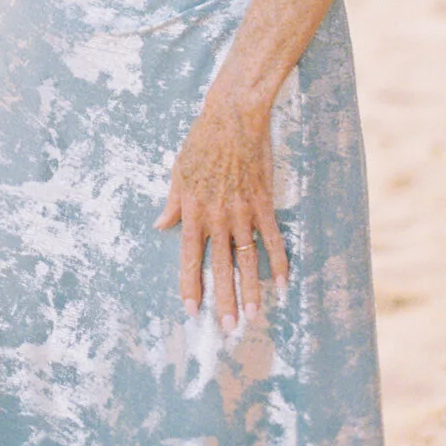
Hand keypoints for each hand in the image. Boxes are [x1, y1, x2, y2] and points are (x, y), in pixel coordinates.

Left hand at [157, 97, 288, 326]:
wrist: (232, 118)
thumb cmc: (201, 143)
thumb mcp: (178, 172)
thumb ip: (172, 203)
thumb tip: (160, 226)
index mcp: (192, 209)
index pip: (189, 256)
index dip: (190, 285)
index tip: (191, 309)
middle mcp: (216, 215)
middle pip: (220, 265)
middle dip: (223, 299)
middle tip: (226, 328)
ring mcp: (242, 210)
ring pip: (247, 259)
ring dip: (251, 289)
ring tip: (253, 315)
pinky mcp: (264, 202)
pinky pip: (273, 238)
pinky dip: (280, 261)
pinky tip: (284, 283)